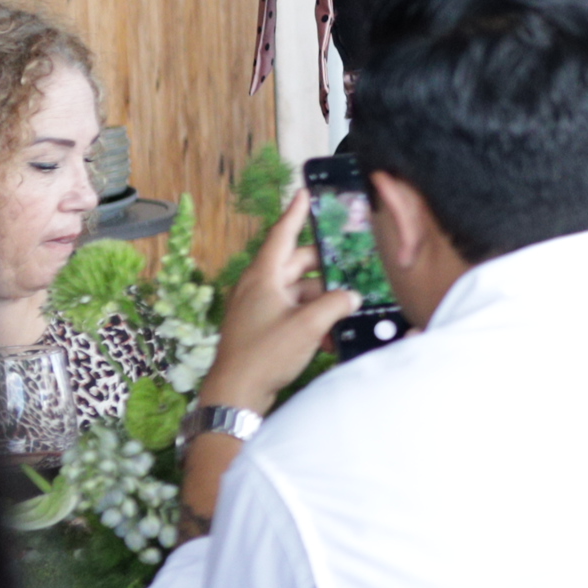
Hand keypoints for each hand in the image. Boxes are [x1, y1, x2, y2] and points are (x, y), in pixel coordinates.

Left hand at [194, 188, 352, 412]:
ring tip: (343, 315)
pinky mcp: (262, 329)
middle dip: (324, 269)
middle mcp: (259, 287)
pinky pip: (292, 313)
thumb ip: (336, 304)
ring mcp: (259, 309)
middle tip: (350, 266)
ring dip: (322, 301)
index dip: (296, 213)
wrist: (235, 394)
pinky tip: (327, 337)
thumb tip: (352, 296)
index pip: (282, 235)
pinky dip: (310, 319)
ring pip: (298, 292)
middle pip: (297, 265)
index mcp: (263, 276)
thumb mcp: (309, 325)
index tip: (305, 193)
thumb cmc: (265, 354)